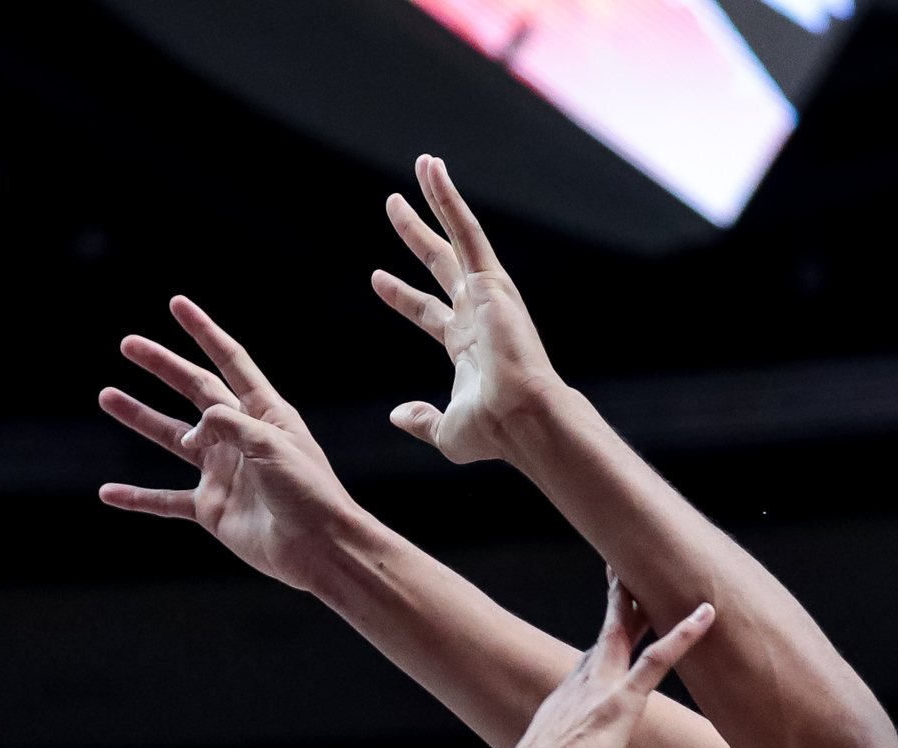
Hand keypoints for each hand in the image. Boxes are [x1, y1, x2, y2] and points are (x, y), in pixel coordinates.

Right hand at [96, 296, 368, 592]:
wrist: (317, 547)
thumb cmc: (308, 492)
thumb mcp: (272, 445)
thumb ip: (228, 425)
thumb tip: (189, 431)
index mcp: (264, 412)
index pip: (229, 360)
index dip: (203, 331)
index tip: (177, 305)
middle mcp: (239, 436)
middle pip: (194, 390)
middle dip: (161, 366)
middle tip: (128, 344)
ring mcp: (222, 471)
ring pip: (171, 437)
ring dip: (139, 417)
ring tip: (107, 396)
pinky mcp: (211, 508)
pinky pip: (165, 501)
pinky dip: (137, 498)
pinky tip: (109, 493)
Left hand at [375, 153, 566, 465]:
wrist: (521, 419)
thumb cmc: (493, 432)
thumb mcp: (445, 430)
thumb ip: (420, 420)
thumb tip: (396, 414)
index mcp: (466, 345)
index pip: (428, 312)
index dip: (402, 296)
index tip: (377, 279)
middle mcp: (478, 313)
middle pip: (439, 264)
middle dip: (416, 236)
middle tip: (393, 207)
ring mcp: (486, 293)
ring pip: (455, 234)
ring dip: (437, 199)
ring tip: (422, 164)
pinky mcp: (492, 279)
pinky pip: (466, 229)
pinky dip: (448, 198)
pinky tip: (433, 171)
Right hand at [500, 575, 714, 747]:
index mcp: (568, 697)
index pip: (594, 655)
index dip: (607, 631)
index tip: (613, 611)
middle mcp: (582, 682)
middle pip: (609, 631)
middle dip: (620, 599)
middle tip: (626, 567)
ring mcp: (602, 688)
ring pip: (629, 632)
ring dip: (646, 602)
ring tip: (666, 573)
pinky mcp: (620, 702)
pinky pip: (657, 659)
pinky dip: (683, 634)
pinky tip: (705, 614)